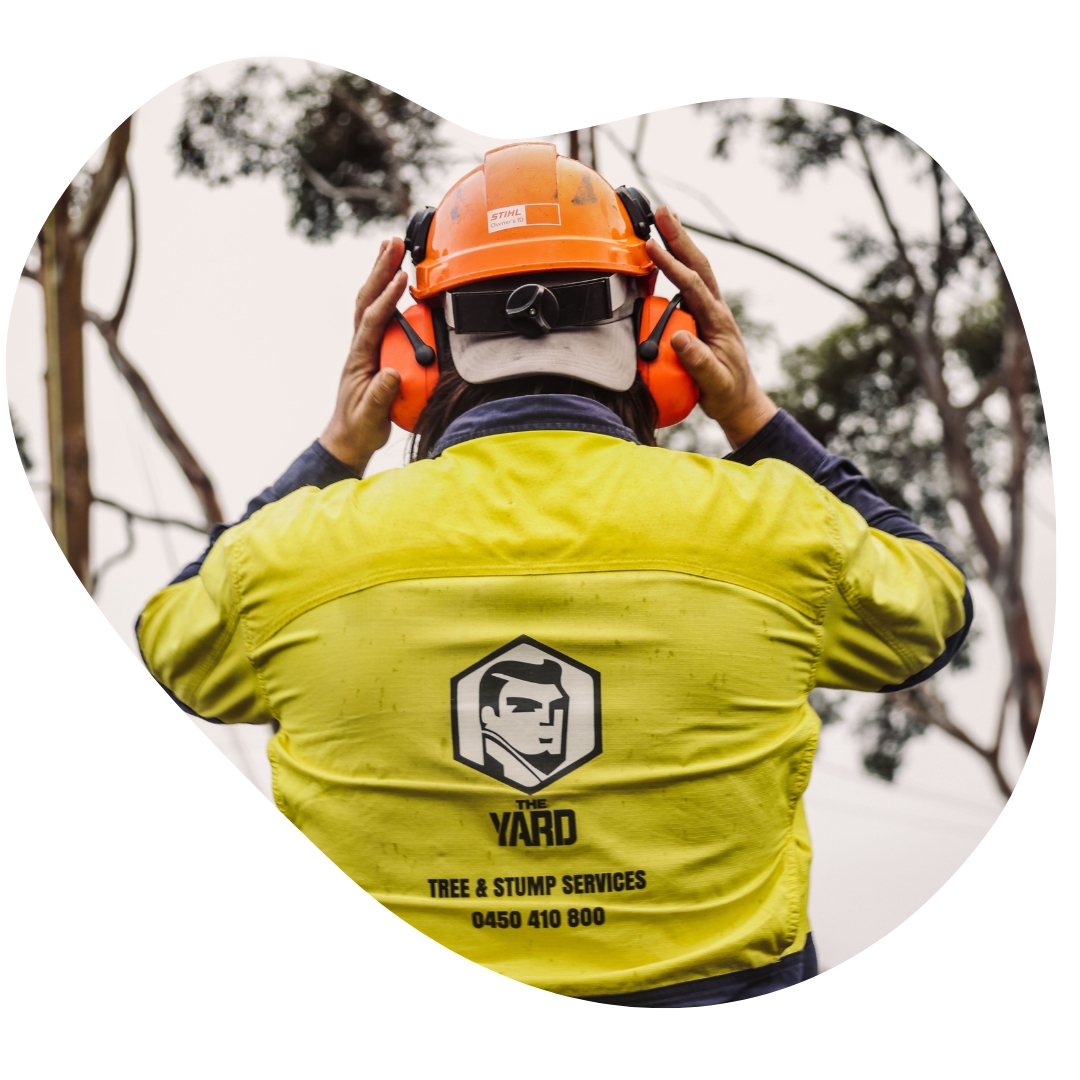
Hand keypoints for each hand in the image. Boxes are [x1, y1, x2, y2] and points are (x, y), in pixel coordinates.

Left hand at [319, 238, 407, 473]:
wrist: (348, 438)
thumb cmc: (360, 427)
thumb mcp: (371, 415)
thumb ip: (381, 395)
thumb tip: (391, 373)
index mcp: (359, 358)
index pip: (372, 320)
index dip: (387, 298)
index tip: (402, 277)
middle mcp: (359, 346)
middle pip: (367, 299)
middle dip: (379, 269)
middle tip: (393, 243)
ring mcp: (364, 346)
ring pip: (370, 302)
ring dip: (380, 273)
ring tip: (392, 248)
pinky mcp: (372, 349)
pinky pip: (379, 314)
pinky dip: (386, 292)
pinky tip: (397, 280)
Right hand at [646, 207, 776, 449]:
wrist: (740, 401)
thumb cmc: (728, 393)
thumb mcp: (715, 382)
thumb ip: (698, 362)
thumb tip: (678, 338)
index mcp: (718, 320)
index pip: (693, 285)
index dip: (672, 265)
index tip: (652, 246)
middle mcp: (715, 309)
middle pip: (697, 264)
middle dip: (679, 236)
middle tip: (661, 211)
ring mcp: (710, 311)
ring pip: (694, 270)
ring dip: (678, 244)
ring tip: (662, 221)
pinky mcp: (702, 317)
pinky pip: (687, 284)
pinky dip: (675, 264)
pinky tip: (663, 255)